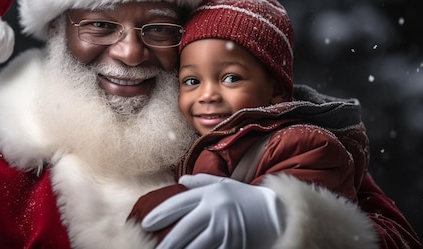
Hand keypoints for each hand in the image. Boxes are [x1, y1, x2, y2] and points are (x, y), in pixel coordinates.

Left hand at [142, 174, 285, 248]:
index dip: (159, 214)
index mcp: (212, 194)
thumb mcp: (225, 185)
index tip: (145, 224)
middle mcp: (216, 210)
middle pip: (183, 230)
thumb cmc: (247, 199)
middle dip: (166, 242)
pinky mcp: (233, 245)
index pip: (179, 204)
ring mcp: (225, 230)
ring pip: (194, 246)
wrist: (276, 214)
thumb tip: (180, 180)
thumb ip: (201, 183)